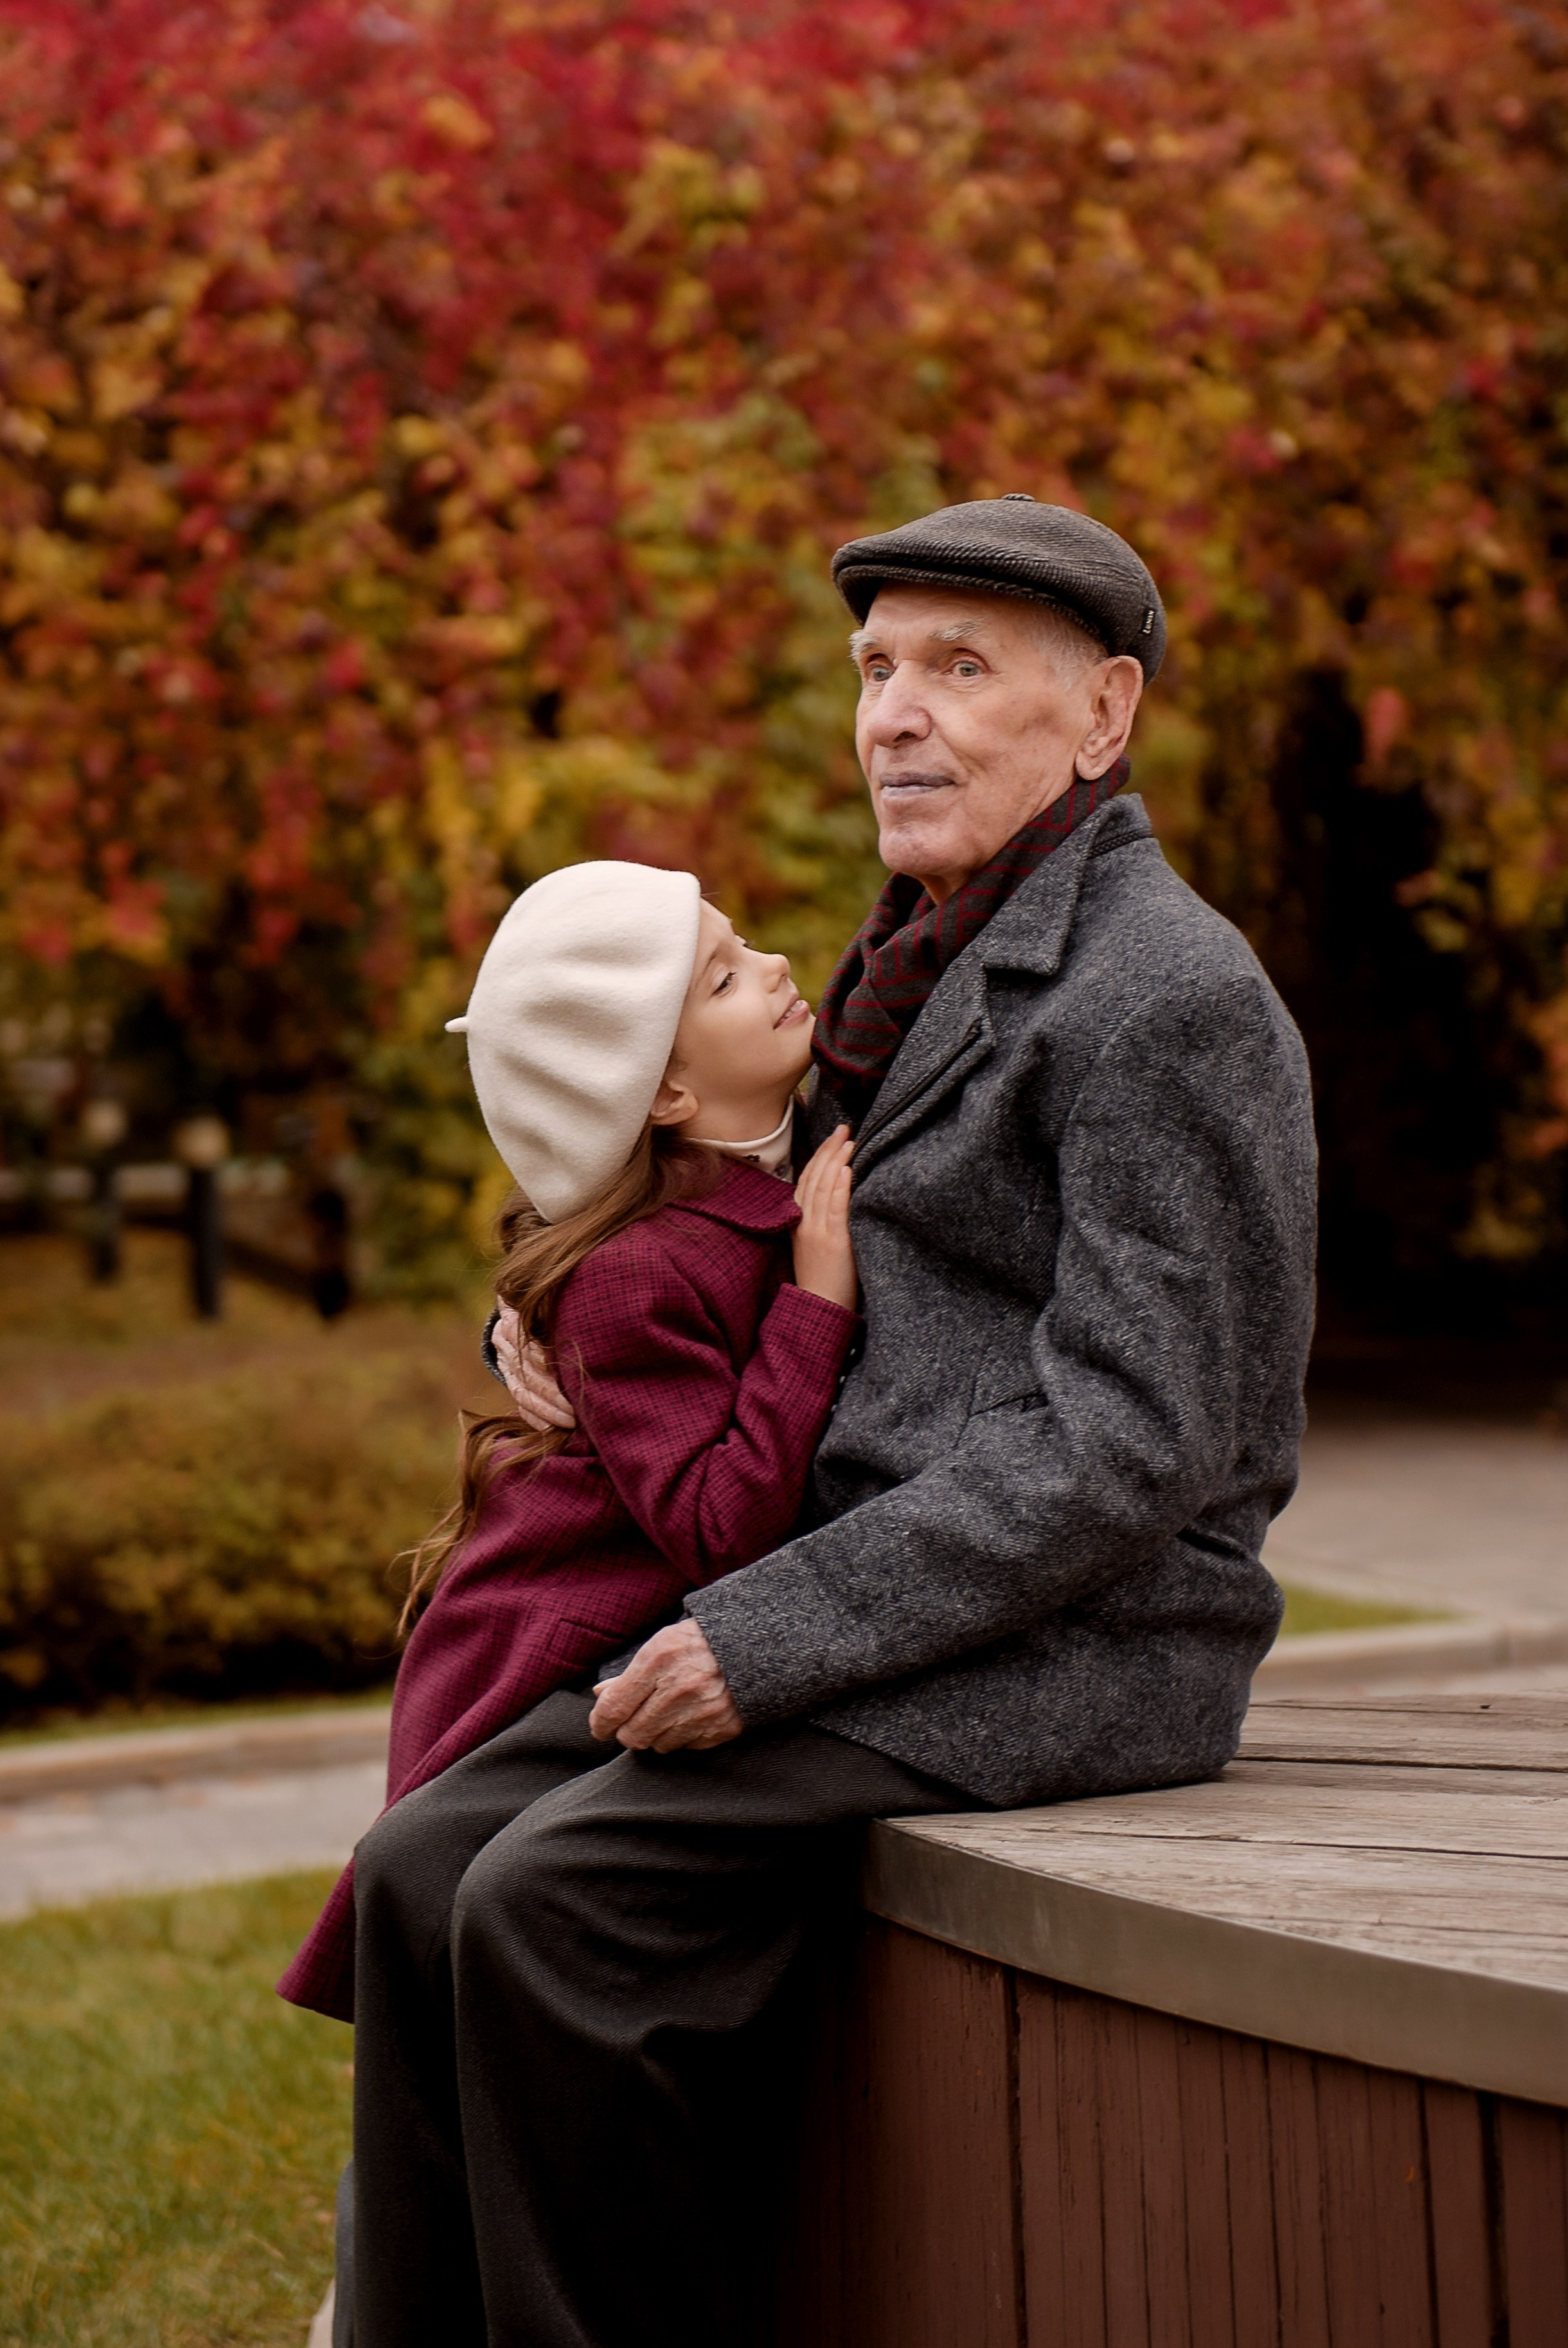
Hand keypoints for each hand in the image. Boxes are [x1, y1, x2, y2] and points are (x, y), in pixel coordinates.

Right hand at [492, 1303, 575, 1430]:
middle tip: (575, 1408)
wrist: (526, 1312)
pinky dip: (535, 1418)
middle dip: (551, 1393)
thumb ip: (560, 1307)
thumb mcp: (549, 1300)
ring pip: (521, 1392)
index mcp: (512, 1319)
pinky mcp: (509, 1380)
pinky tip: (553, 1428)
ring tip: (571, 1421)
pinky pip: (519, 1404)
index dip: (542, 1358)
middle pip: (525, 1373)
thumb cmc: (550, 1305)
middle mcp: (504, 1343)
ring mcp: (504, 1363)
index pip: (522, 1341)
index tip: (567, 1372)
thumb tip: (590, 1309)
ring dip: (546, 1410)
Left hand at [589, 1620, 742, 1751]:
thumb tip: (600, 1695)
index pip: (613, 1707)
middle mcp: (678, 1689)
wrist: (753, 1646)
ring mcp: (701, 1712)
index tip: (600, 1728)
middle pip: (632, 1735)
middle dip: (628, 1731)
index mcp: (658, 1661)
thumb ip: (629, 1674)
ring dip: (656, 1735)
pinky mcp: (721, 1728)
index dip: (600, 1723)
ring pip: (658, 1745)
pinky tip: (691, 1716)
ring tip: (669, 1713)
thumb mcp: (660, 1645)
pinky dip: (683, 1736)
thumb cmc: (699, 1643)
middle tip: (635, 1720)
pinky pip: (686, 1747)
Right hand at [791, 1126, 856, 1310]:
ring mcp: (817, 1232)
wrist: (817, 1309)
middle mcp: (805, 1222)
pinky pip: (834, 1210)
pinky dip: (839, 1188)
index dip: (818, 1156)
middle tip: (842, 1128)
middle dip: (828, 1150)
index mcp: (798, 1222)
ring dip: (835, 1161)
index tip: (832, 1137)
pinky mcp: (833, 1243)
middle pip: (813, 1178)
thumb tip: (836, 1196)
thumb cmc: (821, 1280)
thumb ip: (819, 1221)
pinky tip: (846, 1170)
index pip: (806, 1180)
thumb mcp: (812, 1245)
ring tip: (847, 1140)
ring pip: (822, 1188)